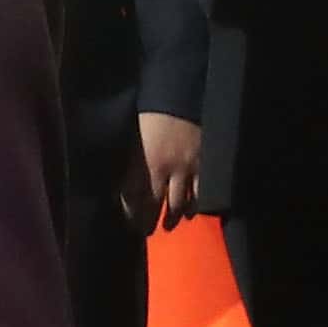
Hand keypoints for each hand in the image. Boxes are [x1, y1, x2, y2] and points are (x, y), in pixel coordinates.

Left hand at [127, 111, 205, 233]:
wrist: (181, 94)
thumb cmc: (150, 113)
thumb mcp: (133, 138)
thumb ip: (131, 163)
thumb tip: (122, 186)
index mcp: (144, 161)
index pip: (134, 197)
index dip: (131, 213)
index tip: (129, 223)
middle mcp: (165, 170)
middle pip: (156, 205)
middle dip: (149, 222)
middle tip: (146, 232)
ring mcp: (188, 169)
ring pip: (181, 204)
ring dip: (173, 218)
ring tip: (168, 226)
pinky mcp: (206, 164)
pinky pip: (203, 192)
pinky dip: (197, 205)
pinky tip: (193, 212)